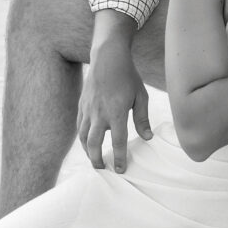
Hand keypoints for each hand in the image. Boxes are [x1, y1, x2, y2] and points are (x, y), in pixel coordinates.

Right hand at [77, 39, 151, 171]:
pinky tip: (87, 142)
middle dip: (97, 160)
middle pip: (94, 144)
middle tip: (103, 169)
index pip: (118, 142)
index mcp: (116, 112)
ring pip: (83, 137)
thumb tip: (147, 138)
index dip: (119, 158)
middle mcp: (99, 113)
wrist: (108, 58)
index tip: (120, 170)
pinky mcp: (82, 105)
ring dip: (88, 151)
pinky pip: (79, 126)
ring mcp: (88, 109)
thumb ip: (142, 118)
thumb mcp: (140, 96)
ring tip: (94, 159)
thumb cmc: (128, 76)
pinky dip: (82, 138)